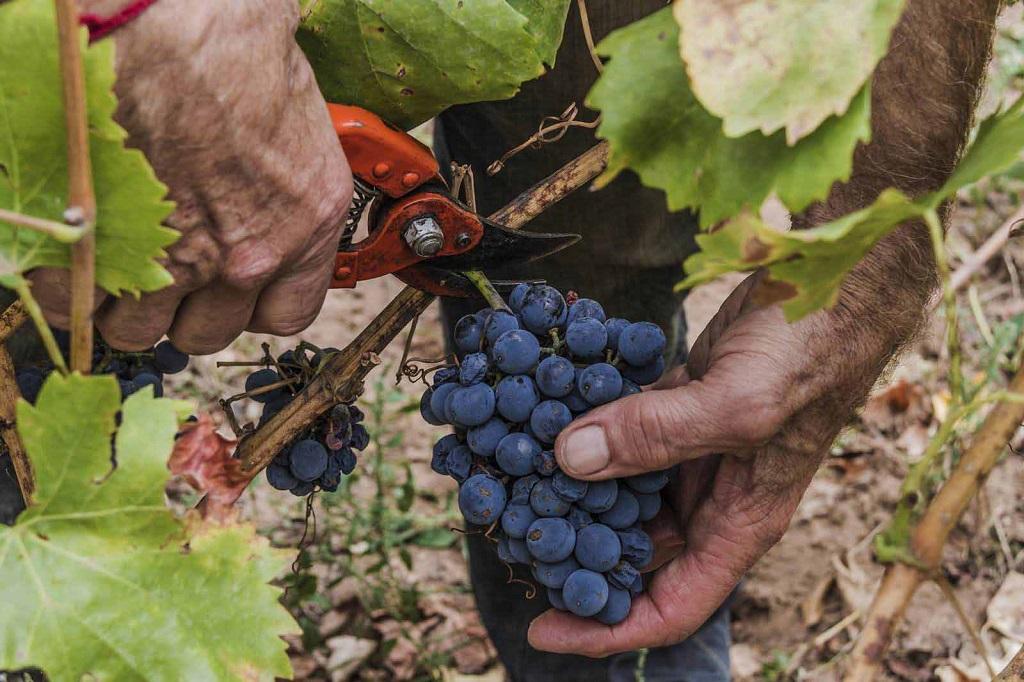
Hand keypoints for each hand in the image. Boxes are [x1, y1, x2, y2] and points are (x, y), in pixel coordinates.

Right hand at [35, 0, 351, 353]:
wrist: (176, 24)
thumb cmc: (238, 46)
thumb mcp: (297, 120)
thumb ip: (280, 181)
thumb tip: (261, 181)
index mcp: (306, 227)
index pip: (285, 317)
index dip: (248, 306)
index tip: (229, 289)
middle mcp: (249, 257)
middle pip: (205, 332)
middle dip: (180, 308)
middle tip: (160, 267)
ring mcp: (177, 258)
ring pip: (138, 327)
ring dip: (122, 300)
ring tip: (113, 258)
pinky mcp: (106, 246)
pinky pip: (74, 300)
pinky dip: (66, 283)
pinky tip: (74, 247)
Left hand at [528, 274, 891, 655]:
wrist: (831, 277)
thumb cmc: (812, 348)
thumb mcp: (741, 404)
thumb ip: (658, 437)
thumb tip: (569, 460)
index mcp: (739, 522)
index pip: (671, 605)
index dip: (608, 627)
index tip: (542, 626)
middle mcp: (711, 496)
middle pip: (634, 553)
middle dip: (575, 555)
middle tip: (509, 537)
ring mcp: (690, 448)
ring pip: (619, 490)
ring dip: (568, 488)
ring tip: (508, 481)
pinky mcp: (673, 403)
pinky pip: (616, 432)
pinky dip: (579, 430)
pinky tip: (537, 419)